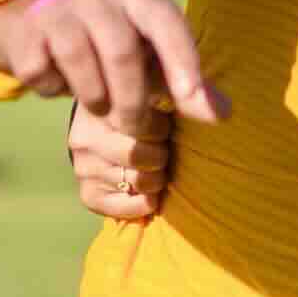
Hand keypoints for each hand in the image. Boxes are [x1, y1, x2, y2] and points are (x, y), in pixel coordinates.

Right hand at [0, 0, 223, 139]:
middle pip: (121, 51)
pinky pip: (39, 71)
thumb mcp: (148, 49)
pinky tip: (60, 84)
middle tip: (136, 127)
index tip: (192, 102)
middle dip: (132, 100)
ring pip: (78, 60)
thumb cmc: (110, 38)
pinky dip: (52, 89)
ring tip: (100, 107)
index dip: (182, 61)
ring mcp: (56, 10)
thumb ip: (186, 81)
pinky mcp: (23, 31)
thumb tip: (223, 115)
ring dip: (94, 97)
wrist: (34, 9)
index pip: (166, 22)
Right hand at [68, 97, 173, 222]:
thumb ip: (172, 89)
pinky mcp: (89, 195)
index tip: (160, 125)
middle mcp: (84, 138)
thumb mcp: (153, 88)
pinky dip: (145, 202)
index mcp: (101, 107)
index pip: (142, 124)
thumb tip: (213, 111)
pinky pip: (128, 208)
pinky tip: (145, 189)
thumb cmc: (142, 106)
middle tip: (160, 150)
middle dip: (159, 155)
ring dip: (157, 178)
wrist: (110, 130)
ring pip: (139, 182)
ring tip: (154, 167)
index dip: (160, 128)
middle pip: (137, 156)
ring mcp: (84, 168)